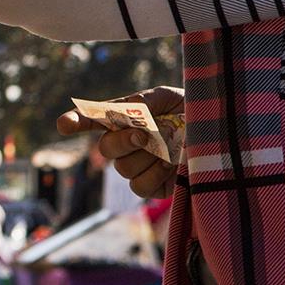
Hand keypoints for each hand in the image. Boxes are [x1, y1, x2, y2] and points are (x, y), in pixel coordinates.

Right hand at [56, 86, 184, 198]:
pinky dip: (156, 175)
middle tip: (144, 136)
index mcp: (124, 120)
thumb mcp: (169, 97)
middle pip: (106, 149)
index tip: (64, 124)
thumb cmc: (191, 111)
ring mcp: (136, 167)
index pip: (92, 120)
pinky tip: (172, 165)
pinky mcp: (151, 188)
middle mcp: (125, 145)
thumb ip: (144, 101)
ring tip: (172, 148)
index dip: (75, 122)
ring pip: (123, 169)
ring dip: (149, 157)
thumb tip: (127, 111)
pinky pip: (140, 186)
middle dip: (123, 141)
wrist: (220, 134)